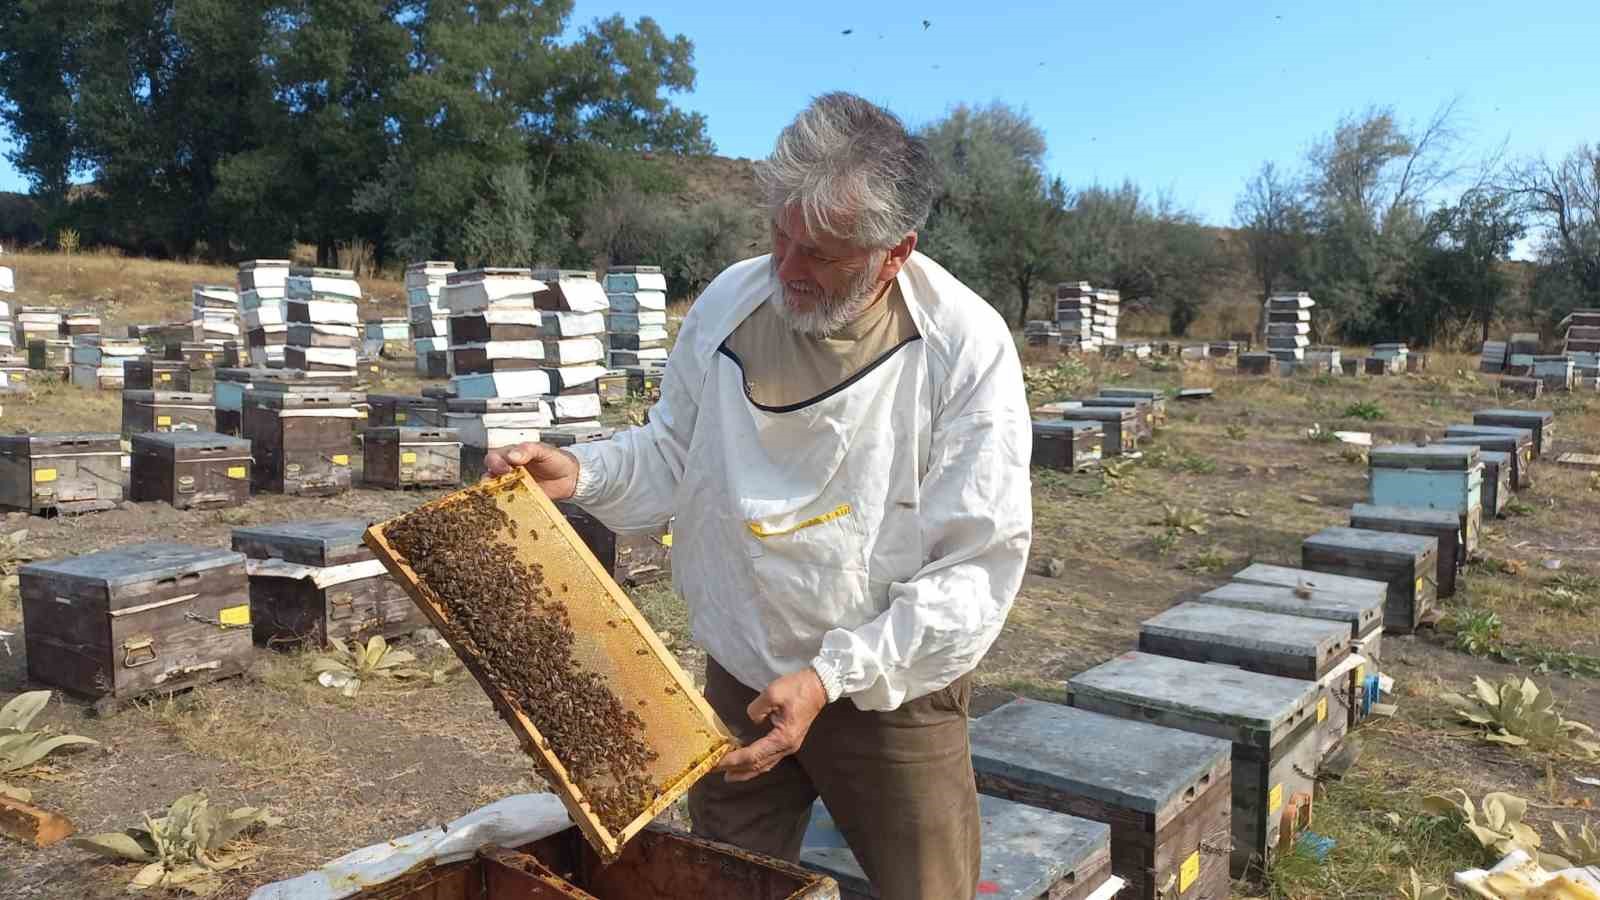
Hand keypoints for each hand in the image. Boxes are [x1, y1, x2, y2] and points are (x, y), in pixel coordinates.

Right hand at [485, 442, 579, 499]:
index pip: (494, 457)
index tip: (505, 467)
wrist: (571, 477)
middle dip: (490, 480)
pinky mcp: (519, 499)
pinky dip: (506, 506)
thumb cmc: (556, 460)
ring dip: (495, 494)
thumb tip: (512, 455)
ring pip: (495, 491)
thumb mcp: (544, 450)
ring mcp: (513, 486)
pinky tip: (509, 507)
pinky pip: (508, 503)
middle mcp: (508, 471)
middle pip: (490, 475)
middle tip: (502, 482)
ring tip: (501, 496)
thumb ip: (528, 450)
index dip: (495, 462)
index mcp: (511, 455)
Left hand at [714, 668, 827, 782]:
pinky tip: (748, 764)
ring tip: (729, 775)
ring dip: (746, 771)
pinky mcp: (789, 741)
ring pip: (765, 765)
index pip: (753, 754)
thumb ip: (757, 709)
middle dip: (736, 769)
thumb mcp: (773, 693)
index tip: (717, 762)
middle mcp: (787, 747)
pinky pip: (770, 758)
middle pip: (758, 765)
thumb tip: (751, 720)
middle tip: (715, 771)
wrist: (819, 686)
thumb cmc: (797, 688)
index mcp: (782, 738)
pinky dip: (756, 764)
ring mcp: (789, 746)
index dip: (734, 760)